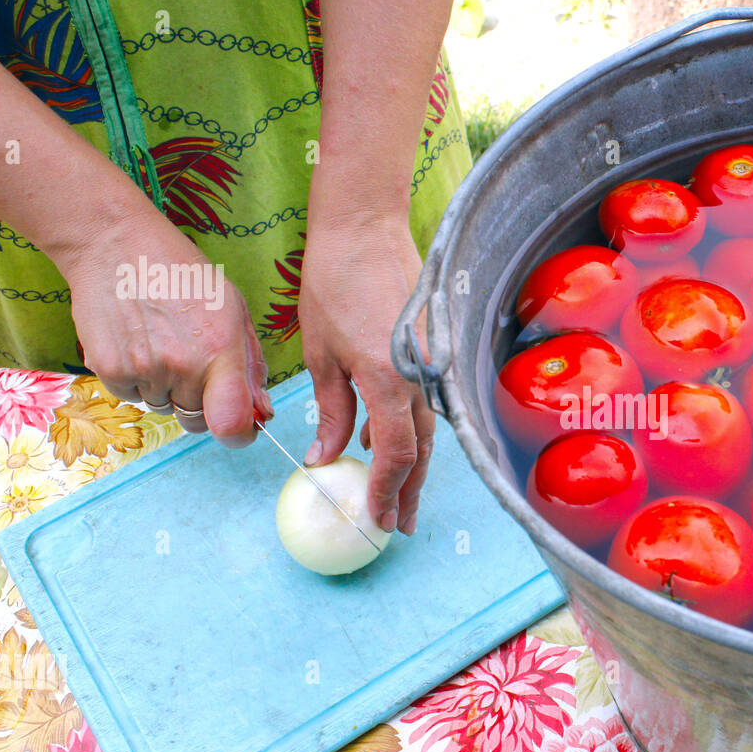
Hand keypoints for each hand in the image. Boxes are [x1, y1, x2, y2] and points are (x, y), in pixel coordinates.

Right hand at [62, 209, 272, 443]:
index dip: (240, 434)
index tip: (241, 427)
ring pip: (162, 408)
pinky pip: (130, 396)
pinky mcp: (108, 369)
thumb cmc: (183, 274)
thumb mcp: (234, 310)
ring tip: (161, 343)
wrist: (116, 245)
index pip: (232, 425)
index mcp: (221, 351)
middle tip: (193, 367)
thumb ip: (250, 366)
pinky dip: (135, 380)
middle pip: (196, 420)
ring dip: (165, 389)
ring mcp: (143, 369)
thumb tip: (261, 413)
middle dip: (201, 405)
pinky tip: (136, 343)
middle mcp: (182, 366)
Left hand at [297, 212, 433, 535]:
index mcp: (390, 380)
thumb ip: (332, 410)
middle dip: (408, 492)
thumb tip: (327, 457)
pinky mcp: (432, 350)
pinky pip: (424, 403)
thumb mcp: (320, 352)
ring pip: (427, 430)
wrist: (365, 226)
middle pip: (421, 451)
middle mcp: (421, 377)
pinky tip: (384, 444)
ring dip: (411, 465)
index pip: (395, 455)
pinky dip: (408, 430)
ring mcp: (432, 363)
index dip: (387, 491)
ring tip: (396, 496)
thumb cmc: (334, 281)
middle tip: (398, 525)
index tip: (376, 519)